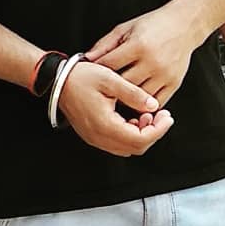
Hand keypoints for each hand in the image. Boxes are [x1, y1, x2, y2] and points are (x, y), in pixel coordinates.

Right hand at [59, 61, 174, 156]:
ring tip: (148, 114)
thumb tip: (154, 105)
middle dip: (153, 132)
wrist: (57, 81)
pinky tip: (134, 117)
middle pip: (136, 148)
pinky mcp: (93, 135)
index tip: (167, 116)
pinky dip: (130, 134)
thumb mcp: (110, 79)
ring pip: (127, 148)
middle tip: (161, 115)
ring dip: (142, 134)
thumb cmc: (81, 77)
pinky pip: (117, 143)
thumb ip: (134, 94)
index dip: (159, 130)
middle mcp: (99, 137)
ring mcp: (95, 138)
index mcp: (105, 124)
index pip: (140, 139)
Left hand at [84, 4, 200, 107]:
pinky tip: (136, 101)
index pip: (110, 64)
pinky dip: (144, 104)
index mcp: (139, 45)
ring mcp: (164, 74)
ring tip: (118, 97)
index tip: (91, 75)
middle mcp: (152, 61)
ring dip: (127, 99)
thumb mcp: (126, 28)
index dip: (98, 71)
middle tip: (100, 91)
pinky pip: (155, 102)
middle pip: (123, 84)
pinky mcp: (174, 83)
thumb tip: (88, 59)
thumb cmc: (153, 25)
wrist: (185, 25)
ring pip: (139, 97)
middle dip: (110, 88)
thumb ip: (105, 44)